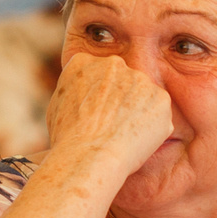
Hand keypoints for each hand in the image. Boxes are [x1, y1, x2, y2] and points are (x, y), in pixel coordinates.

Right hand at [46, 52, 172, 175]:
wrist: (89, 156)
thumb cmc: (66, 139)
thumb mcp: (55, 107)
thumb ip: (73, 93)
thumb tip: (81, 97)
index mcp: (84, 62)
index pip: (94, 74)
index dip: (94, 98)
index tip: (93, 115)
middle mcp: (114, 63)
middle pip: (120, 82)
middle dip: (118, 102)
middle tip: (109, 128)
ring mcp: (140, 79)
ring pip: (141, 97)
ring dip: (136, 113)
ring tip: (122, 137)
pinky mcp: (161, 98)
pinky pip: (158, 114)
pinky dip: (152, 128)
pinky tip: (137, 141)